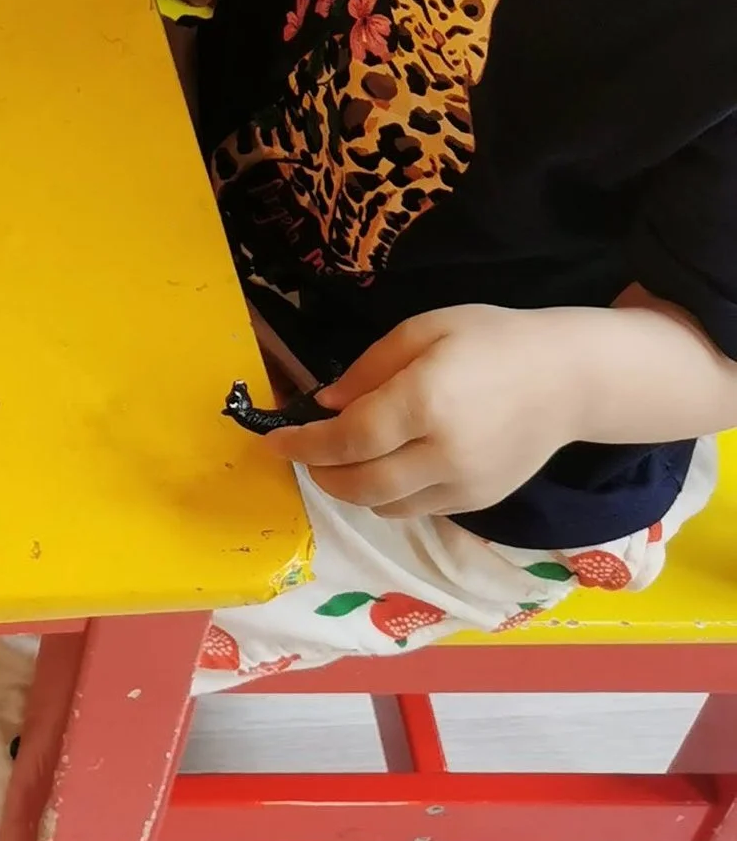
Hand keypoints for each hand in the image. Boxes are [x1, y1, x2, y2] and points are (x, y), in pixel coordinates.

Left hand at [275, 307, 587, 517]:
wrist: (568, 379)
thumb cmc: (491, 339)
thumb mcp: (422, 330)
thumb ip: (368, 370)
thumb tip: (323, 404)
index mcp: (425, 402)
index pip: (348, 438)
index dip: (304, 444)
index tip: (272, 439)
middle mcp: (443, 454)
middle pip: (361, 485)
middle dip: (321, 474)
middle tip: (301, 453)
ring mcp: (465, 486)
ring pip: (386, 506)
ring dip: (352, 488)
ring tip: (339, 459)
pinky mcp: (480, 503)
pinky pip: (418, 510)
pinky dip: (388, 496)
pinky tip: (384, 467)